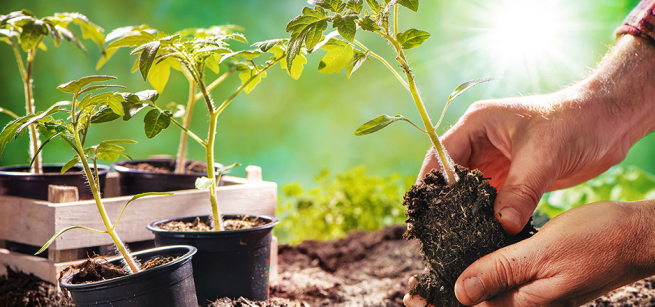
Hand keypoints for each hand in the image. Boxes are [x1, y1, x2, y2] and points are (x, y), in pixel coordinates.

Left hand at [404, 200, 654, 306]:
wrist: (636, 236)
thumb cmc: (596, 241)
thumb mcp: (542, 253)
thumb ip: (501, 272)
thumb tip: (460, 292)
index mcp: (526, 304)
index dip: (439, 302)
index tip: (411, 296)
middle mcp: (528, 304)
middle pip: (476, 304)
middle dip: (444, 298)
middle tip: (412, 290)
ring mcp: (534, 294)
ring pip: (488, 294)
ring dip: (460, 287)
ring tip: (429, 280)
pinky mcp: (540, 280)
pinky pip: (503, 281)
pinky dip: (482, 274)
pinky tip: (469, 263)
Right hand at [420, 35, 654, 234]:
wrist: (608, 123)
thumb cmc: (574, 123)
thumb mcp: (543, 156)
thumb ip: (520, 191)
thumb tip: (501, 225)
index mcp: (478, 124)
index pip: (442, 154)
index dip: (432, 182)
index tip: (427, 210)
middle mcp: (480, 142)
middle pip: (450, 176)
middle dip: (445, 201)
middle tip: (439, 230)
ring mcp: (495, 160)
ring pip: (469, 191)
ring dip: (467, 211)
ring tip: (458, 237)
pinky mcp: (511, 177)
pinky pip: (491, 200)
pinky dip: (487, 216)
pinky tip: (484, 234)